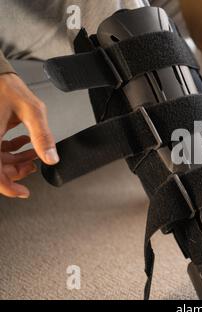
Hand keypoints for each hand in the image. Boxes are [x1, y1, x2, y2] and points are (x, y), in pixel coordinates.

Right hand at [0, 73, 58, 197]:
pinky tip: (25, 142)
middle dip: (17, 171)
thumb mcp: (32, 111)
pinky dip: (12, 150)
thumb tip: (51, 159)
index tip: (24, 192)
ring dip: (16, 161)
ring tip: (34, 154)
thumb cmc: (8, 87)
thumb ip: (42, 136)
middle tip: (35, 165)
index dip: (8, 187)